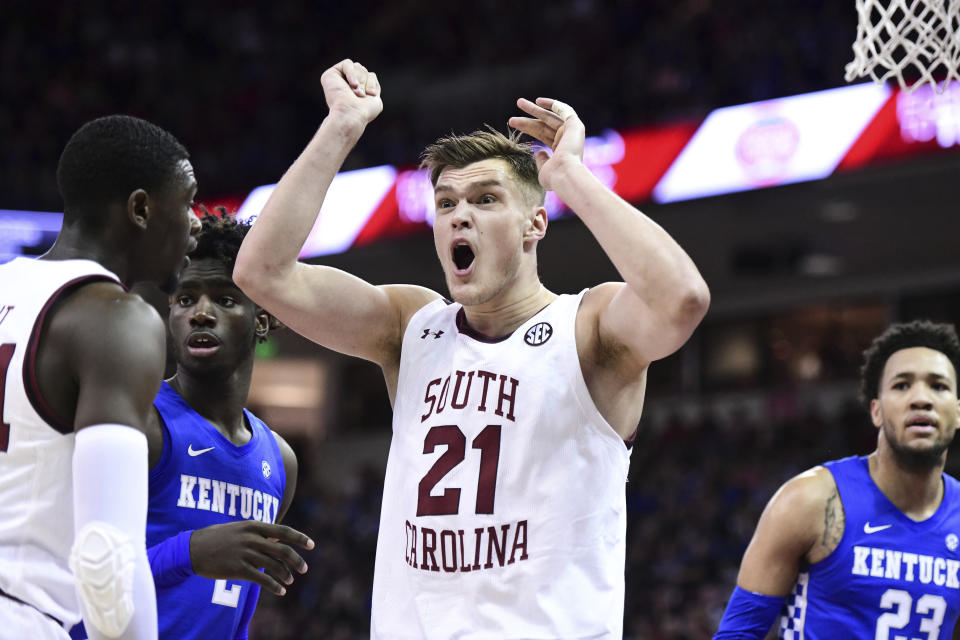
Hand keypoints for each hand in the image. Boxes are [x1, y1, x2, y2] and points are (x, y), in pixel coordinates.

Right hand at [189, 521, 314, 595]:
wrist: (192, 549)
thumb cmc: (218, 537)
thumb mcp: (240, 528)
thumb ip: (259, 533)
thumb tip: (278, 539)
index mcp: (254, 526)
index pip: (284, 531)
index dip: (300, 538)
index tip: (312, 545)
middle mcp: (251, 538)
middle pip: (282, 550)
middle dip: (297, 561)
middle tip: (304, 569)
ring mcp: (244, 554)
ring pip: (274, 566)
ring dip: (286, 575)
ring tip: (290, 581)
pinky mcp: (238, 569)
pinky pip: (262, 579)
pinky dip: (274, 586)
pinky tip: (280, 591)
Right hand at [321, 58, 382, 131]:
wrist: (352, 115)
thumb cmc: (363, 111)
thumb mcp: (375, 99)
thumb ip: (372, 86)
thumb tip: (371, 75)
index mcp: (357, 90)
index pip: (370, 75)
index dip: (372, 82)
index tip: (372, 95)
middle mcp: (347, 84)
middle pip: (363, 69)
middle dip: (366, 81)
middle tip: (362, 95)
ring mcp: (338, 80)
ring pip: (357, 66)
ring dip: (360, 79)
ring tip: (357, 93)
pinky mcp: (331, 75)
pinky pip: (347, 63)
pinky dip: (352, 73)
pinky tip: (353, 85)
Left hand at [508, 97, 584, 191]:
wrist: (565, 174)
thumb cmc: (554, 177)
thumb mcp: (544, 169)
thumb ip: (541, 160)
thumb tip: (539, 152)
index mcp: (561, 151)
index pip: (542, 135)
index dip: (528, 128)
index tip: (513, 123)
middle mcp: (567, 140)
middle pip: (544, 125)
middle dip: (528, 119)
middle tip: (513, 115)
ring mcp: (572, 132)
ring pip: (550, 117)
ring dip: (534, 109)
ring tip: (519, 102)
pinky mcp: (575, 125)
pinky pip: (564, 110)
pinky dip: (553, 104)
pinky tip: (538, 101)